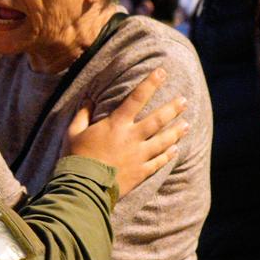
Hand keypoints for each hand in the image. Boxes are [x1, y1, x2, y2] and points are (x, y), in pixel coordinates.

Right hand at [65, 69, 188, 194]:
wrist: (83, 188)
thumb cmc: (75, 159)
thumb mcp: (73, 133)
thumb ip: (82, 115)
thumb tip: (88, 99)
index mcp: (116, 125)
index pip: (137, 98)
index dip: (150, 83)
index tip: (162, 72)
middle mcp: (132, 138)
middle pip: (158, 120)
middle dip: (172, 108)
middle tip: (184, 100)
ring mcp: (139, 156)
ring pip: (163, 141)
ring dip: (176, 132)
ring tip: (186, 125)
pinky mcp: (140, 173)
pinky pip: (158, 162)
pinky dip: (168, 156)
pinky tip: (175, 150)